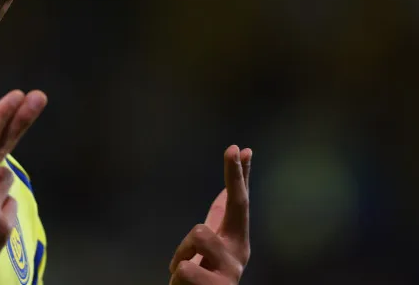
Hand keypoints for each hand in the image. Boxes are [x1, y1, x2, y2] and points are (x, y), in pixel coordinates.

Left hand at [169, 145, 251, 284]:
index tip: (241, 147)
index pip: (239, 200)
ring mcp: (231, 271)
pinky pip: (184, 265)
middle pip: (237, 205)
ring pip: (198, 233)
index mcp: (236, 240)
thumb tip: (227, 189)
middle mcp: (240, 253)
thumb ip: (220, 217)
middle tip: (233, 146)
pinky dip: (177, 272)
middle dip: (235, 174)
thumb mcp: (209, 244)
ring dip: (182, 251)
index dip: (240, 173)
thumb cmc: (203, 276)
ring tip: (185, 269)